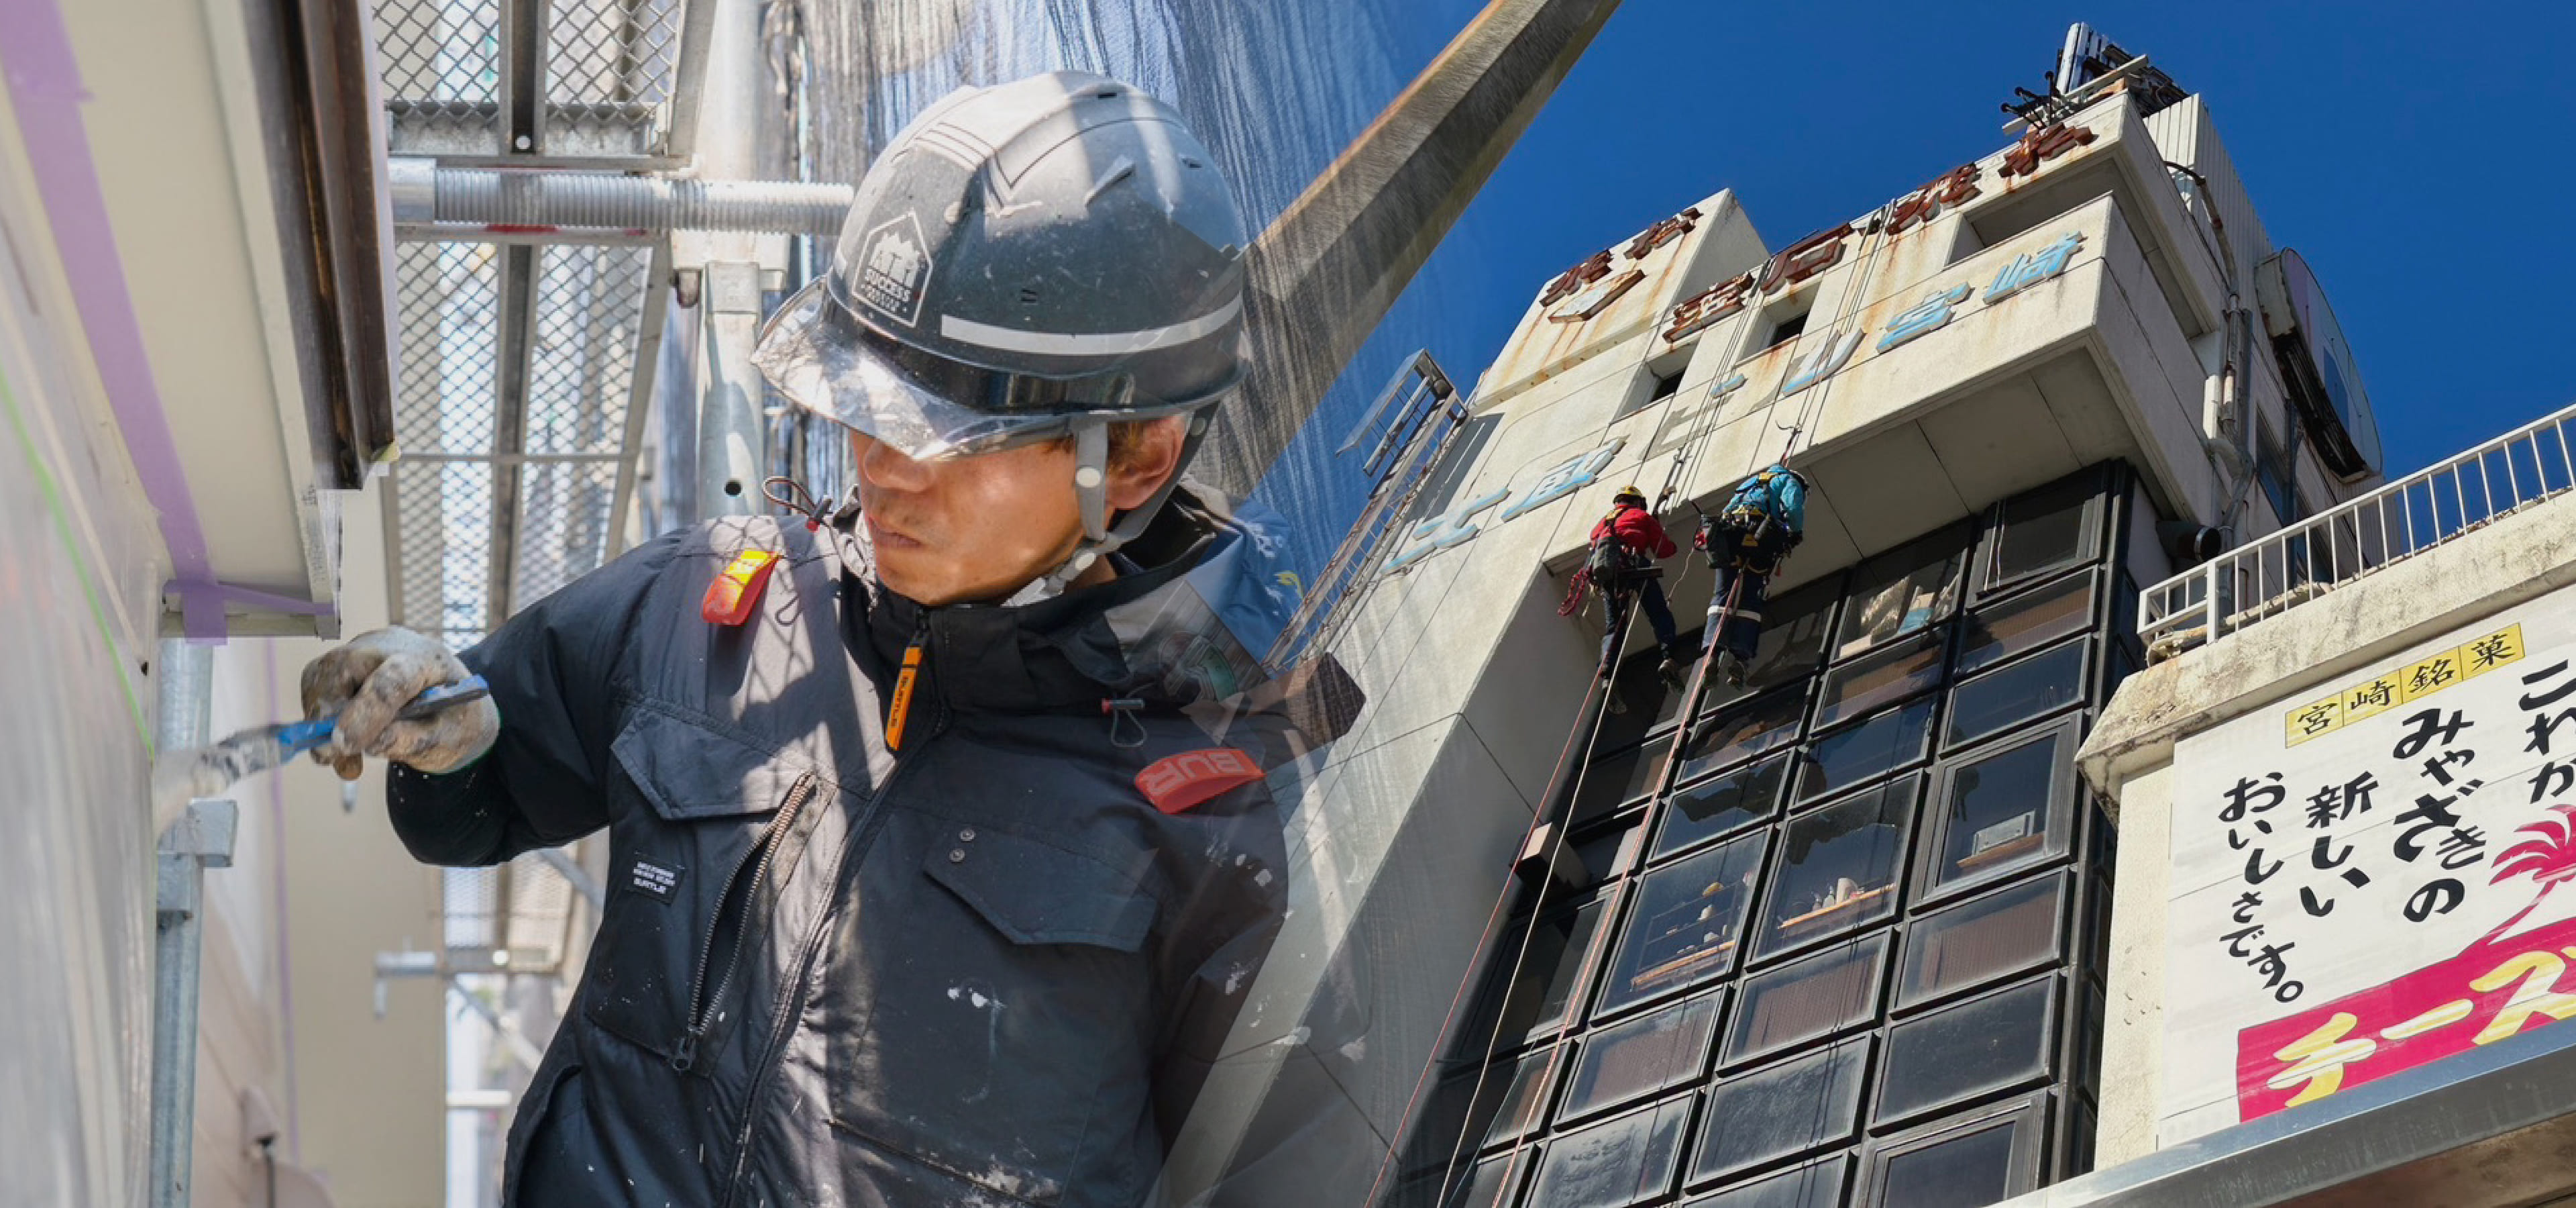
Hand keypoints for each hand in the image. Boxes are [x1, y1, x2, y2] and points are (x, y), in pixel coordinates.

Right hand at [299, 627, 499, 779]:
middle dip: (331, 714)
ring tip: (347, 757)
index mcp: (429, 661)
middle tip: (337, 756)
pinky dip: (318, 716)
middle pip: (344, 666)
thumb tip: (371, 744)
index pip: (393, 679)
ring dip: (322, 721)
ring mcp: (362, 648)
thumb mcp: (448, 737)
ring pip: (321, 676)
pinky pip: (315, 684)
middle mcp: (391, 645)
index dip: (365, 712)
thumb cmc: (451, 719)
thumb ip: (414, 740)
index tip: (344, 744)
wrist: (449, 703)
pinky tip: (342, 736)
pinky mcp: (340, 661)